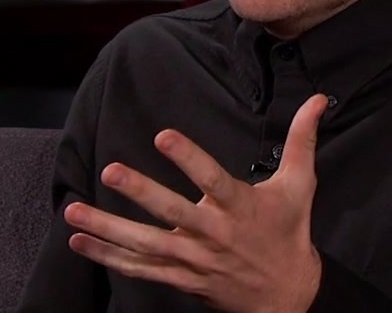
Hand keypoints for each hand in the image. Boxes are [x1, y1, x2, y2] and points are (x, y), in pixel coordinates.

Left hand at [64, 94, 328, 312]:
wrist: (286, 296)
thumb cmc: (290, 232)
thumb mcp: (301, 184)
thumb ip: (302, 139)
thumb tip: (319, 99)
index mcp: (241, 207)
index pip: (213, 179)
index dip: (189, 158)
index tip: (162, 135)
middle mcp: (214, 234)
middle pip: (173, 213)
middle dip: (141, 193)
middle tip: (110, 171)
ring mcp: (195, 260)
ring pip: (146, 245)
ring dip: (108, 229)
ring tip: (72, 211)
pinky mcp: (181, 278)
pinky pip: (139, 269)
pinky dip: (108, 257)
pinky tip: (79, 241)